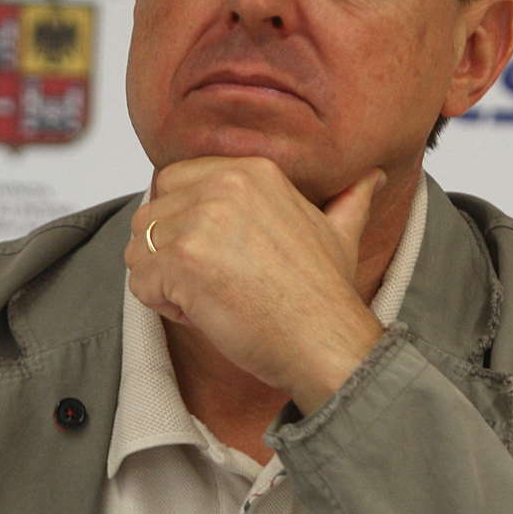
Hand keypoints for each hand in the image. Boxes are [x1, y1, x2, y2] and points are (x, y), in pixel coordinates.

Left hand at [126, 157, 386, 411]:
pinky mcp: (183, 257)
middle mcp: (225, 183)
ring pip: (141, 248)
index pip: (174, 181)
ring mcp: (201, 218)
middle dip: (169, 253)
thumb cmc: (325, 297)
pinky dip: (164, 307)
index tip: (221, 255)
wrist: (326, 342)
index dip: (186, 224)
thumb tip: (372, 178)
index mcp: (253, 170)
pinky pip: (140, 281)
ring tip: (214, 298)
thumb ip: (348, 199)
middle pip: (152, 213)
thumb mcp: (340, 233)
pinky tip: (208, 313)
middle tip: (215, 282)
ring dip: (165, 282)